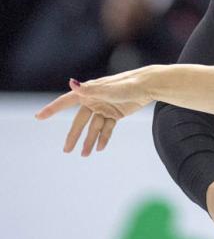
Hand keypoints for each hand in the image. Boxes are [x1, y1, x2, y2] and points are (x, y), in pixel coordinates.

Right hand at [36, 72, 154, 155]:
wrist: (150, 86)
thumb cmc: (129, 84)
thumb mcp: (109, 89)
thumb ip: (90, 90)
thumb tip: (71, 83)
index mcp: (90, 92)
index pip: (67, 101)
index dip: (52, 108)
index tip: (39, 117)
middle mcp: (95, 100)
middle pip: (80, 121)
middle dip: (74, 136)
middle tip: (67, 150)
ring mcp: (105, 107)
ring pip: (94, 127)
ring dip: (90, 140)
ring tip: (85, 154)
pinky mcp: (115, 113)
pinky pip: (106, 128)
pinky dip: (103, 137)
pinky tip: (100, 148)